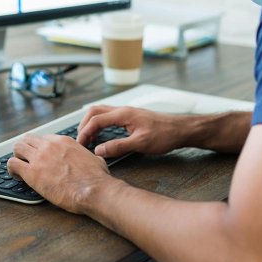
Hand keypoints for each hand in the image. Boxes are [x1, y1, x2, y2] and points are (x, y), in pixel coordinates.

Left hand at [7, 133, 117, 213]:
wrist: (93, 190)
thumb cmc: (96, 178)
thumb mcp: (94, 159)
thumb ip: (87, 156)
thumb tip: (93, 159)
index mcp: (63, 141)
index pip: (44, 139)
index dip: (40, 148)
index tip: (41, 157)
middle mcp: (49, 146)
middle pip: (27, 140)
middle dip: (25, 149)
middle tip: (26, 160)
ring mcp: (39, 158)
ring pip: (17, 148)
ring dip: (17, 156)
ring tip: (20, 167)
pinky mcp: (32, 173)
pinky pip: (12, 164)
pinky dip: (11, 169)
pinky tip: (17, 176)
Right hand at [76, 105, 191, 158]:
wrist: (181, 129)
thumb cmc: (164, 135)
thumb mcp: (141, 144)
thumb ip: (118, 146)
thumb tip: (98, 150)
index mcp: (123, 114)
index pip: (96, 120)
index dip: (85, 132)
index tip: (80, 145)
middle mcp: (123, 111)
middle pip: (95, 112)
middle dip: (84, 125)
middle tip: (81, 141)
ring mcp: (127, 113)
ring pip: (101, 113)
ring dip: (92, 124)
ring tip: (89, 139)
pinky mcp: (131, 118)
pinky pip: (109, 117)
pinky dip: (100, 125)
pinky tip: (102, 136)